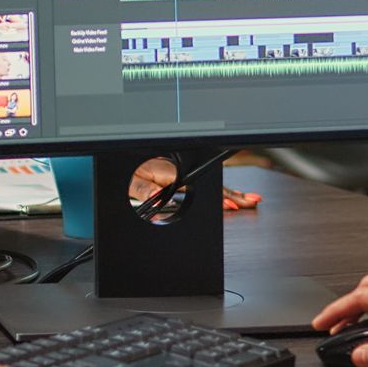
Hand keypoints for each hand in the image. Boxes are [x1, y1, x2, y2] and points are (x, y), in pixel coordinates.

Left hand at [128, 159, 261, 210]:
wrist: (117, 162)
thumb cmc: (123, 174)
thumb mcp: (130, 183)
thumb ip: (146, 191)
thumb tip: (160, 199)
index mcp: (166, 171)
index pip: (198, 187)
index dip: (217, 196)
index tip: (232, 204)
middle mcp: (176, 170)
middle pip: (208, 184)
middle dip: (232, 193)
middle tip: (250, 202)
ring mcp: (180, 172)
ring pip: (208, 183)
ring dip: (229, 191)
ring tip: (247, 199)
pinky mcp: (178, 174)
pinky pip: (201, 182)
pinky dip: (217, 189)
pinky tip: (228, 196)